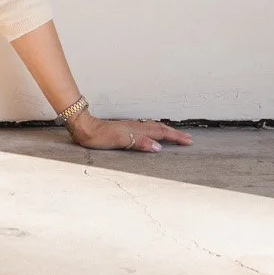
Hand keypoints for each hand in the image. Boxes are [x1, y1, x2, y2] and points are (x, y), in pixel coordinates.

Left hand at [69, 113, 192, 152]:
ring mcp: (131, 127)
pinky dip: (155, 132)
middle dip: (175, 134)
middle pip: (160, 129)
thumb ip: (139, 143)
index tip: (188, 141)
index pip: (161, 133)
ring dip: (166, 132)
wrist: (85, 128)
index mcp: (137, 130)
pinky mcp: (126, 130)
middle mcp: (136, 127)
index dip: (175, 137)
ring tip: (175, 135)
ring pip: (153, 128)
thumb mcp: (120, 141)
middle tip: (188, 139)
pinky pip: (146, 130)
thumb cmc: (99, 137)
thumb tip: (158, 147)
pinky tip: (153, 135)